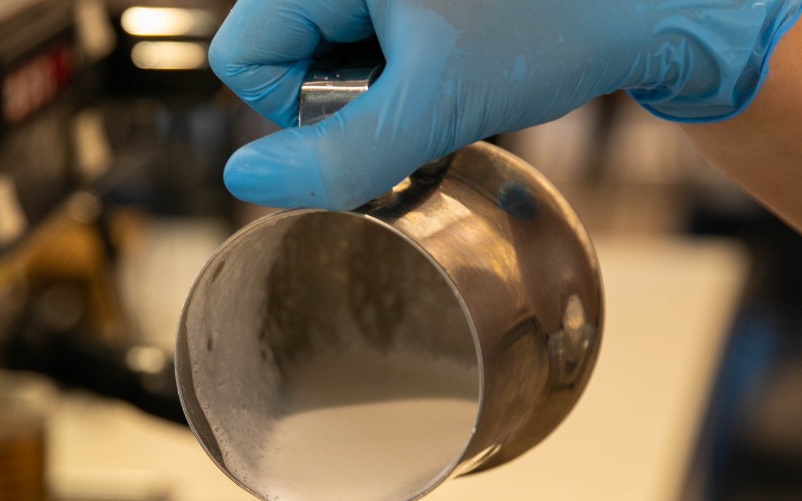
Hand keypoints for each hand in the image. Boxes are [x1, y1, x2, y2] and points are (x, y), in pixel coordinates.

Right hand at [209, 0, 801, 209]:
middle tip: (421, 89)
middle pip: (282, 54)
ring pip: (321, 53)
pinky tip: (448, 62)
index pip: (246, 55)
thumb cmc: (556, 25)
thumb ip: (336, 158)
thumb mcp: (435, 105)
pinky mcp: (403, 1)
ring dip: (374, 89)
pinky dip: (397, 72)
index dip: (298, 110)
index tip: (377, 110)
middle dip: (344, 97)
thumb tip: (246, 181)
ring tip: (443, 72)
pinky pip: (361, 43)